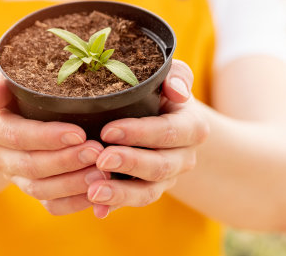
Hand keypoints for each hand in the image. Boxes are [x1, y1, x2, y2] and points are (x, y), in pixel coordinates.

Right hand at [0, 66, 109, 215]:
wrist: (15, 104)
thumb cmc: (18, 82)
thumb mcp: (8, 74)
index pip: (16, 136)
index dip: (46, 137)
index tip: (78, 133)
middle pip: (30, 166)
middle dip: (66, 161)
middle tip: (98, 152)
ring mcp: (13, 176)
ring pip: (40, 190)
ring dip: (73, 184)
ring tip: (103, 173)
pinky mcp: (31, 188)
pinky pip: (51, 205)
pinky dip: (75, 202)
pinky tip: (98, 193)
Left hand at [86, 59, 208, 217]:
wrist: (162, 116)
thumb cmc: (160, 90)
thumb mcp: (170, 76)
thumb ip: (177, 76)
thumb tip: (178, 91)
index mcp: (191, 128)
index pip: (169, 132)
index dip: (140, 133)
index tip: (108, 130)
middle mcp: (183, 158)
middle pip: (160, 166)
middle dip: (130, 163)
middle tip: (100, 158)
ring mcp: (167, 178)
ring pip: (148, 192)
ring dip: (120, 194)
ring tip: (93, 191)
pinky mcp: (148, 190)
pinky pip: (133, 202)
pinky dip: (114, 207)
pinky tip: (96, 209)